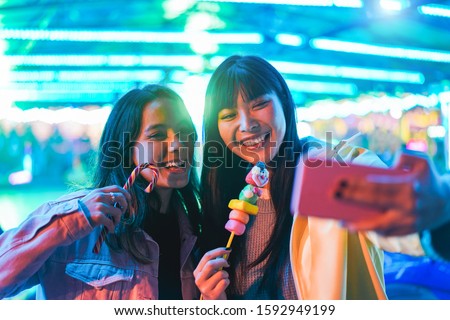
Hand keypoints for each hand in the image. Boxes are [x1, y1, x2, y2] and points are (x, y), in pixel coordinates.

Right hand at [80, 185, 130, 232]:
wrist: (66, 222)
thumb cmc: (79, 214)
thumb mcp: (90, 201)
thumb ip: (102, 199)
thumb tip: (117, 201)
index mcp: (98, 192)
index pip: (117, 188)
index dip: (126, 193)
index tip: (129, 200)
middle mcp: (99, 197)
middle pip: (121, 198)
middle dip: (125, 206)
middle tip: (121, 214)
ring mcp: (98, 206)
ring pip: (118, 212)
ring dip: (118, 220)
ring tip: (113, 224)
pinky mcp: (98, 216)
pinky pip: (112, 222)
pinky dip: (112, 228)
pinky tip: (109, 230)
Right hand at [193, 248, 230, 299]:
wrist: (213, 301)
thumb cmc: (213, 284)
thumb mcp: (211, 273)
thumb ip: (215, 262)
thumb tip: (226, 251)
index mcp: (197, 272)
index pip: (206, 256)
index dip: (218, 251)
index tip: (228, 249)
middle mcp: (198, 279)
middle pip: (211, 264)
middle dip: (222, 261)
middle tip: (227, 264)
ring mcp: (204, 288)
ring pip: (220, 274)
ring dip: (226, 274)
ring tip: (224, 278)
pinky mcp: (213, 295)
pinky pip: (224, 282)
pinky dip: (227, 281)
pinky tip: (224, 285)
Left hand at [335, 151, 449, 235]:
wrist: (449, 204)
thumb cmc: (429, 179)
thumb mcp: (423, 162)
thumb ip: (407, 155)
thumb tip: (390, 163)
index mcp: (408, 187)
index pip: (377, 186)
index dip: (357, 185)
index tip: (339, 182)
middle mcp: (408, 206)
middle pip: (373, 203)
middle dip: (351, 198)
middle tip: (332, 195)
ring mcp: (409, 221)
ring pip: (380, 226)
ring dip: (359, 225)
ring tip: (341, 222)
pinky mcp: (409, 231)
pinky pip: (387, 233)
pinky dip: (371, 231)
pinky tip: (356, 227)